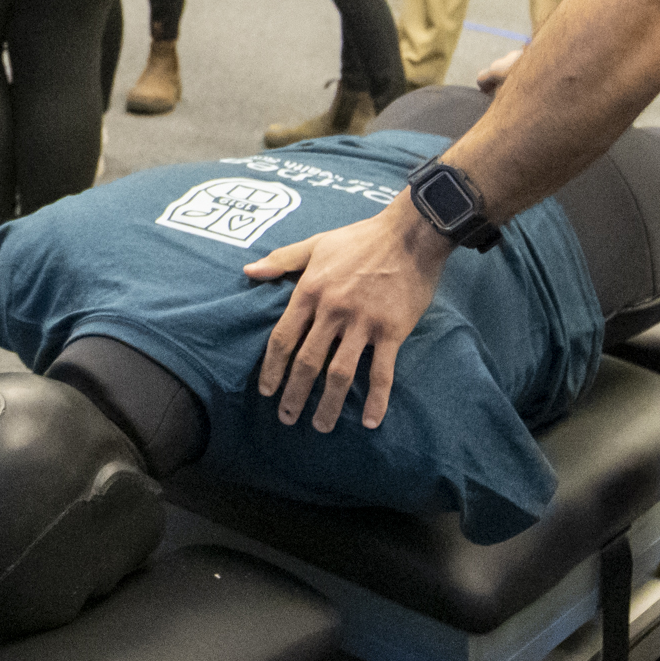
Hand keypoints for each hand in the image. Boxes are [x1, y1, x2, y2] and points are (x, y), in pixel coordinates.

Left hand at [246, 200, 448, 431]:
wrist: (410, 234)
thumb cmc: (361, 238)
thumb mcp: (316, 243)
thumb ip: (281, 259)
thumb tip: (248, 270)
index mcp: (310, 290)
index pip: (283, 338)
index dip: (272, 368)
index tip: (266, 390)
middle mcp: (332, 310)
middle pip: (307, 362)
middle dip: (294, 395)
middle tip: (287, 418)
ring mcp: (363, 322)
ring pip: (340, 373)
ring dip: (329, 405)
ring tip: (321, 426)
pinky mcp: (392, 330)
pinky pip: (382, 372)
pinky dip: (376, 400)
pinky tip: (371, 421)